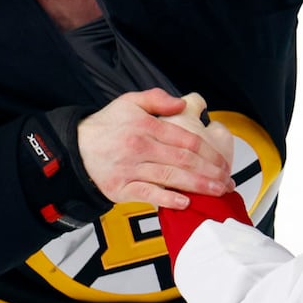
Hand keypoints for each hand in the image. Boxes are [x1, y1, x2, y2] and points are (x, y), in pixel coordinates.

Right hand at [76, 89, 234, 210]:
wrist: (74, 149)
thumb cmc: (105, 126)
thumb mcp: (128, 102)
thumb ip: (156, 99)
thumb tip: (182, 103)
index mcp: (145, 126)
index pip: (186, 139)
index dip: (209, 151)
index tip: (223, 161)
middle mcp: (139, 147)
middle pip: (184, 160)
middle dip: (210, 171)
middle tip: (227, 180)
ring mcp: (130, 169)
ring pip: (171, 178)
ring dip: (198, 186)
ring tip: (217, 192)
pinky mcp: (121, 189)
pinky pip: (149, 194)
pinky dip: (168, 200)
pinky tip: (186, 202)